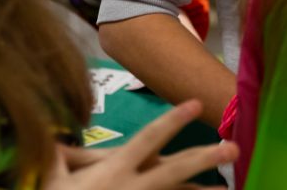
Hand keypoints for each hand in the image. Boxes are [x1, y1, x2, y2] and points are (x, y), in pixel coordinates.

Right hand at [43, 100, 238, 189]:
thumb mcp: (54, 179)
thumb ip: (58, 156)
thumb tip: (53, 135)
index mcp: (115, 169)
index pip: (148, 138)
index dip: (172, 120)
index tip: (196, 104)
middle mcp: (135, 187)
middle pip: (175, 169)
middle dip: (204, 158)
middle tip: (233, 148)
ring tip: (229, 188)